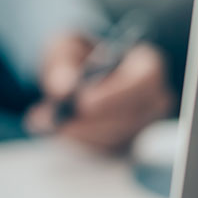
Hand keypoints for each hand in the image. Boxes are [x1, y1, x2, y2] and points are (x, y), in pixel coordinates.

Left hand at [24, 32, 174, 150]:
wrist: (76, 74)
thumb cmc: (78, 56)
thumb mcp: (65, 48)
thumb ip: (63, 63)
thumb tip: (64, 88)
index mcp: (146, 64)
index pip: (146, 80)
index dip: (117, 95)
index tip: (83, 103)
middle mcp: (152, 97)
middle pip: (132, 116)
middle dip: (92, 122)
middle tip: (57, 120)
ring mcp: (142, 124)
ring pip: (117, 137)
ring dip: (80, 133)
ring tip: (44, 120)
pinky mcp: (126, 142)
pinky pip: (106, 149)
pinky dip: (78, 141)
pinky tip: (52, 127)